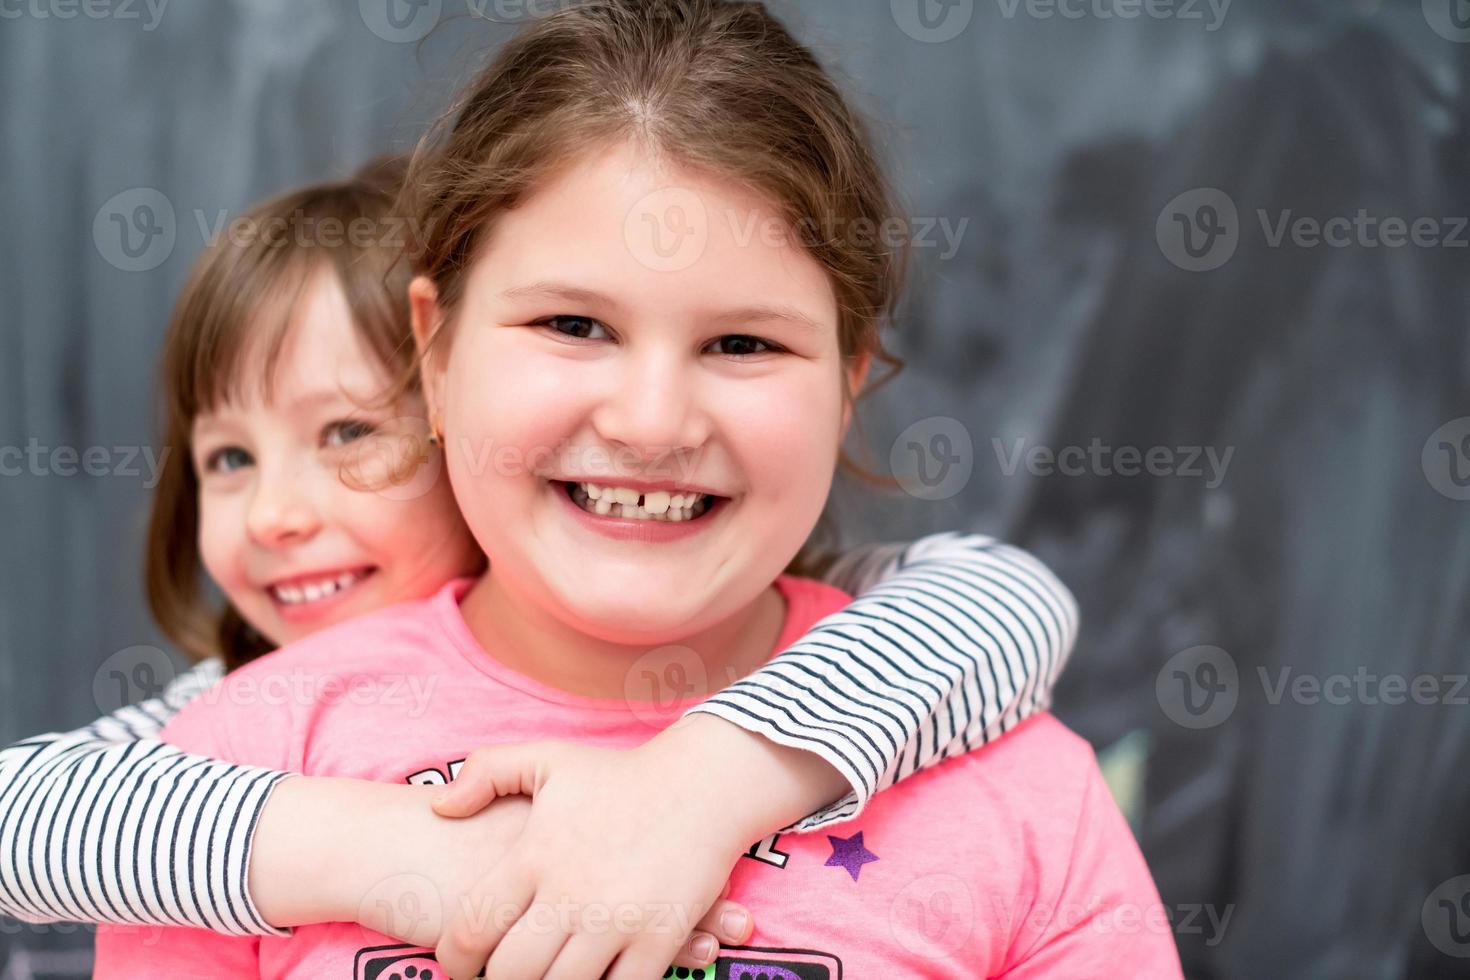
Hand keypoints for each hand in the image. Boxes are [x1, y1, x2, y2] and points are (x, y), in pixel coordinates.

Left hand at [426, 738, 757, 979]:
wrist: (704, 785)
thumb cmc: (621, 775)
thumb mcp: (548, 759)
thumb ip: (485, 773)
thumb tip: (438, 806)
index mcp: (535, 856)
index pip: (472, 929)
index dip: (455, 957)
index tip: (459, 961)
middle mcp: (571, 895)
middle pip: (511, 973)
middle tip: (502, 972)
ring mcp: (617, 922)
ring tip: (545, 974)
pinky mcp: (659, 939)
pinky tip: (592, 975)